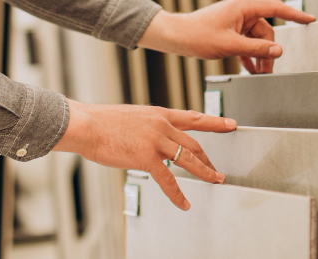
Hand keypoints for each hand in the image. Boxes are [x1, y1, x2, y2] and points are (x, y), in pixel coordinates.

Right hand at [53, 100, 234, 209]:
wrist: (87, 125)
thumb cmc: (102, 122)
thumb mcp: (132, 116)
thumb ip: (147, 126)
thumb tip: (152, 137)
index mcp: (158, 114)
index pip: (193, 117)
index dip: (214, 122)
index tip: (230, 124)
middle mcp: (161, 125)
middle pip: (193, 143)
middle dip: (208, 158)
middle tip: (217, 170)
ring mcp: (155, 140)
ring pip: (188, 159)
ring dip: (204, 172)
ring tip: (215, 180)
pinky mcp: (146, 157)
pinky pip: (168, 179)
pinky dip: (177, 194)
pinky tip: (184, 203)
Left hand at [138, 0, 314, 73]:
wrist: (176, 37)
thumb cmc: (198, 35)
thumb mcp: (230, 45)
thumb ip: (256, 48)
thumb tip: (278, 50)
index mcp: (243, 7)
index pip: (276, 8)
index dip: (295, 14)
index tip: (310, 19)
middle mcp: (242, 11)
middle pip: (266, 31)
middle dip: (268, 51)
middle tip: (267, 72)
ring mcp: (236, 20)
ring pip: (256, 39)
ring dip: (258, 56)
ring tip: (258, 73)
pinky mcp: (230, 29)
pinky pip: (246, 42)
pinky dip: (248, 54)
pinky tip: (248, 68)